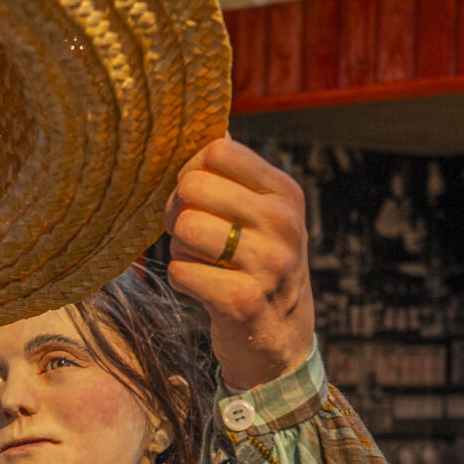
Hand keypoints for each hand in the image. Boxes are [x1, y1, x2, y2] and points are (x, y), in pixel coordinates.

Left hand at [164, 136, 313, 390]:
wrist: (280, 341)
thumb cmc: (257, 265)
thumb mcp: (260, 214)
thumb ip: (233, 172)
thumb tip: (204, 121)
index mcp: (285, 192)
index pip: (217, 150)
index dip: (192, 171)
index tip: (199, 198)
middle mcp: (283, 223)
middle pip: (192, 186)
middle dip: (178, 211)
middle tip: (193, 235)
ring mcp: (268, 264)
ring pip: (184, 228)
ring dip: (181, 248)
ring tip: (202, 262)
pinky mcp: (243, 302)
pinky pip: (181, 271)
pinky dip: (182, 281)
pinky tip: (205, 289)